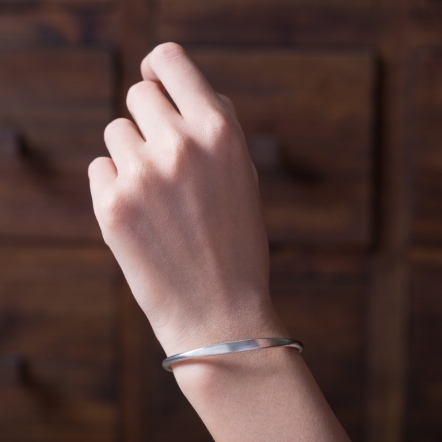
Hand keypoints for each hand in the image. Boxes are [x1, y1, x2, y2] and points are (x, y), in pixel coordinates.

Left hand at [88, 43, 285, 355]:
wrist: (219, 310)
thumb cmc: (236, 241)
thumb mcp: (242, 173)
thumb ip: (213, 125)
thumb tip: (177, 91)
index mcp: (219, 132)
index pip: (171, 61)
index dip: (159, 64)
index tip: (154, 75)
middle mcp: (179, 146)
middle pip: (139, 95)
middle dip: (150, 117)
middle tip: (165, 153)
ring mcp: (141, 175)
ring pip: (117, 133)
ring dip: (134, 154)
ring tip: (159, 195)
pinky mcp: (111, 206)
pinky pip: (101, 168)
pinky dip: (116, 183)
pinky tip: (141, 214)